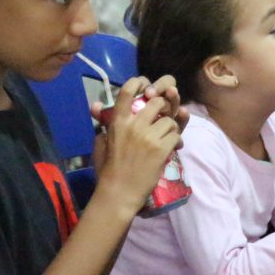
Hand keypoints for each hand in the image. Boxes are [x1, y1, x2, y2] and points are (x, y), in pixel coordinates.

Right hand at [89, 76, 181, 211]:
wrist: (119, 192)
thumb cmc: (107, 169)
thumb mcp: (101, 143)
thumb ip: (103, 124)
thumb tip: (98, 106)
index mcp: (117, 122)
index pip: (127, 91)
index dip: (139, 83)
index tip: (145, 86)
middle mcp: (133, 125)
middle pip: (156, 102)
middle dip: (163, 108)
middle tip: (163, 117)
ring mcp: (148, 137)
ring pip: (169, 120)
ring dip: (171, 127)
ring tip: (167, 136)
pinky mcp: (161, 149)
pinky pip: (176, 135)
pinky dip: (176, 140)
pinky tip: (172, 147)